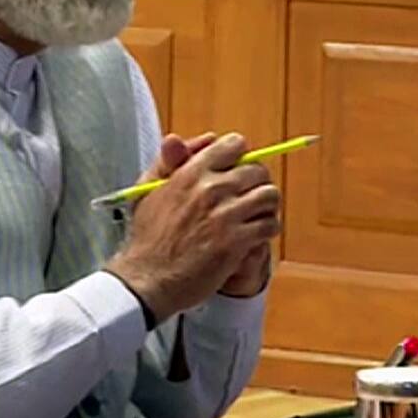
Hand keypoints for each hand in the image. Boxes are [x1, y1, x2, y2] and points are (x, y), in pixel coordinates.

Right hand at [106, 132, 283, 321]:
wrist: (148, 279)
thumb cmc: (148, 237)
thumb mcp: (148, 189)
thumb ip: (169, 159)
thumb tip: (194, 138)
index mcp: (191, 173)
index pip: (234, 145)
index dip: (241, 157)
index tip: (238, 170)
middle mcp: (211, 189)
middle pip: (258, 171)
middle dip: (257, 183)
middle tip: (250, 197)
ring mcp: (226, 215)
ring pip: (269, 196)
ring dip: (267, 206)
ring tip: (257, 215)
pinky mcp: (236, 241)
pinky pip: (270, 224)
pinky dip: (268, 229)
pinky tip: (256, 235)